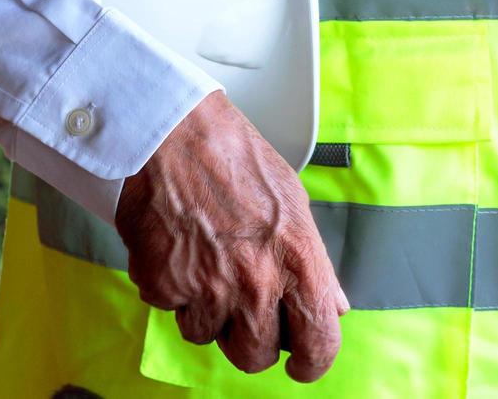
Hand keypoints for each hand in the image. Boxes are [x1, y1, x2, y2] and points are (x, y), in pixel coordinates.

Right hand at [115, 91, 346, 382]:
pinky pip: (170, 309)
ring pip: (206, 336)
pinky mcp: (162, 284)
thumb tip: (335, 305)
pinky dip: (172, 288)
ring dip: (207, 311)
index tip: (302, 364)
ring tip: (208, 261)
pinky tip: (180, 248)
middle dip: (250, 341)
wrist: (174, 134)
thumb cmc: (237, 160)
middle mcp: (255, 281)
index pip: (319, 341)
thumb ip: (316, 264)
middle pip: (255, 355)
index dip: (312, 361)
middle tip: (244, 309)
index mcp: (298, 261)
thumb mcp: (294, 206)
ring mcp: (206, 287)